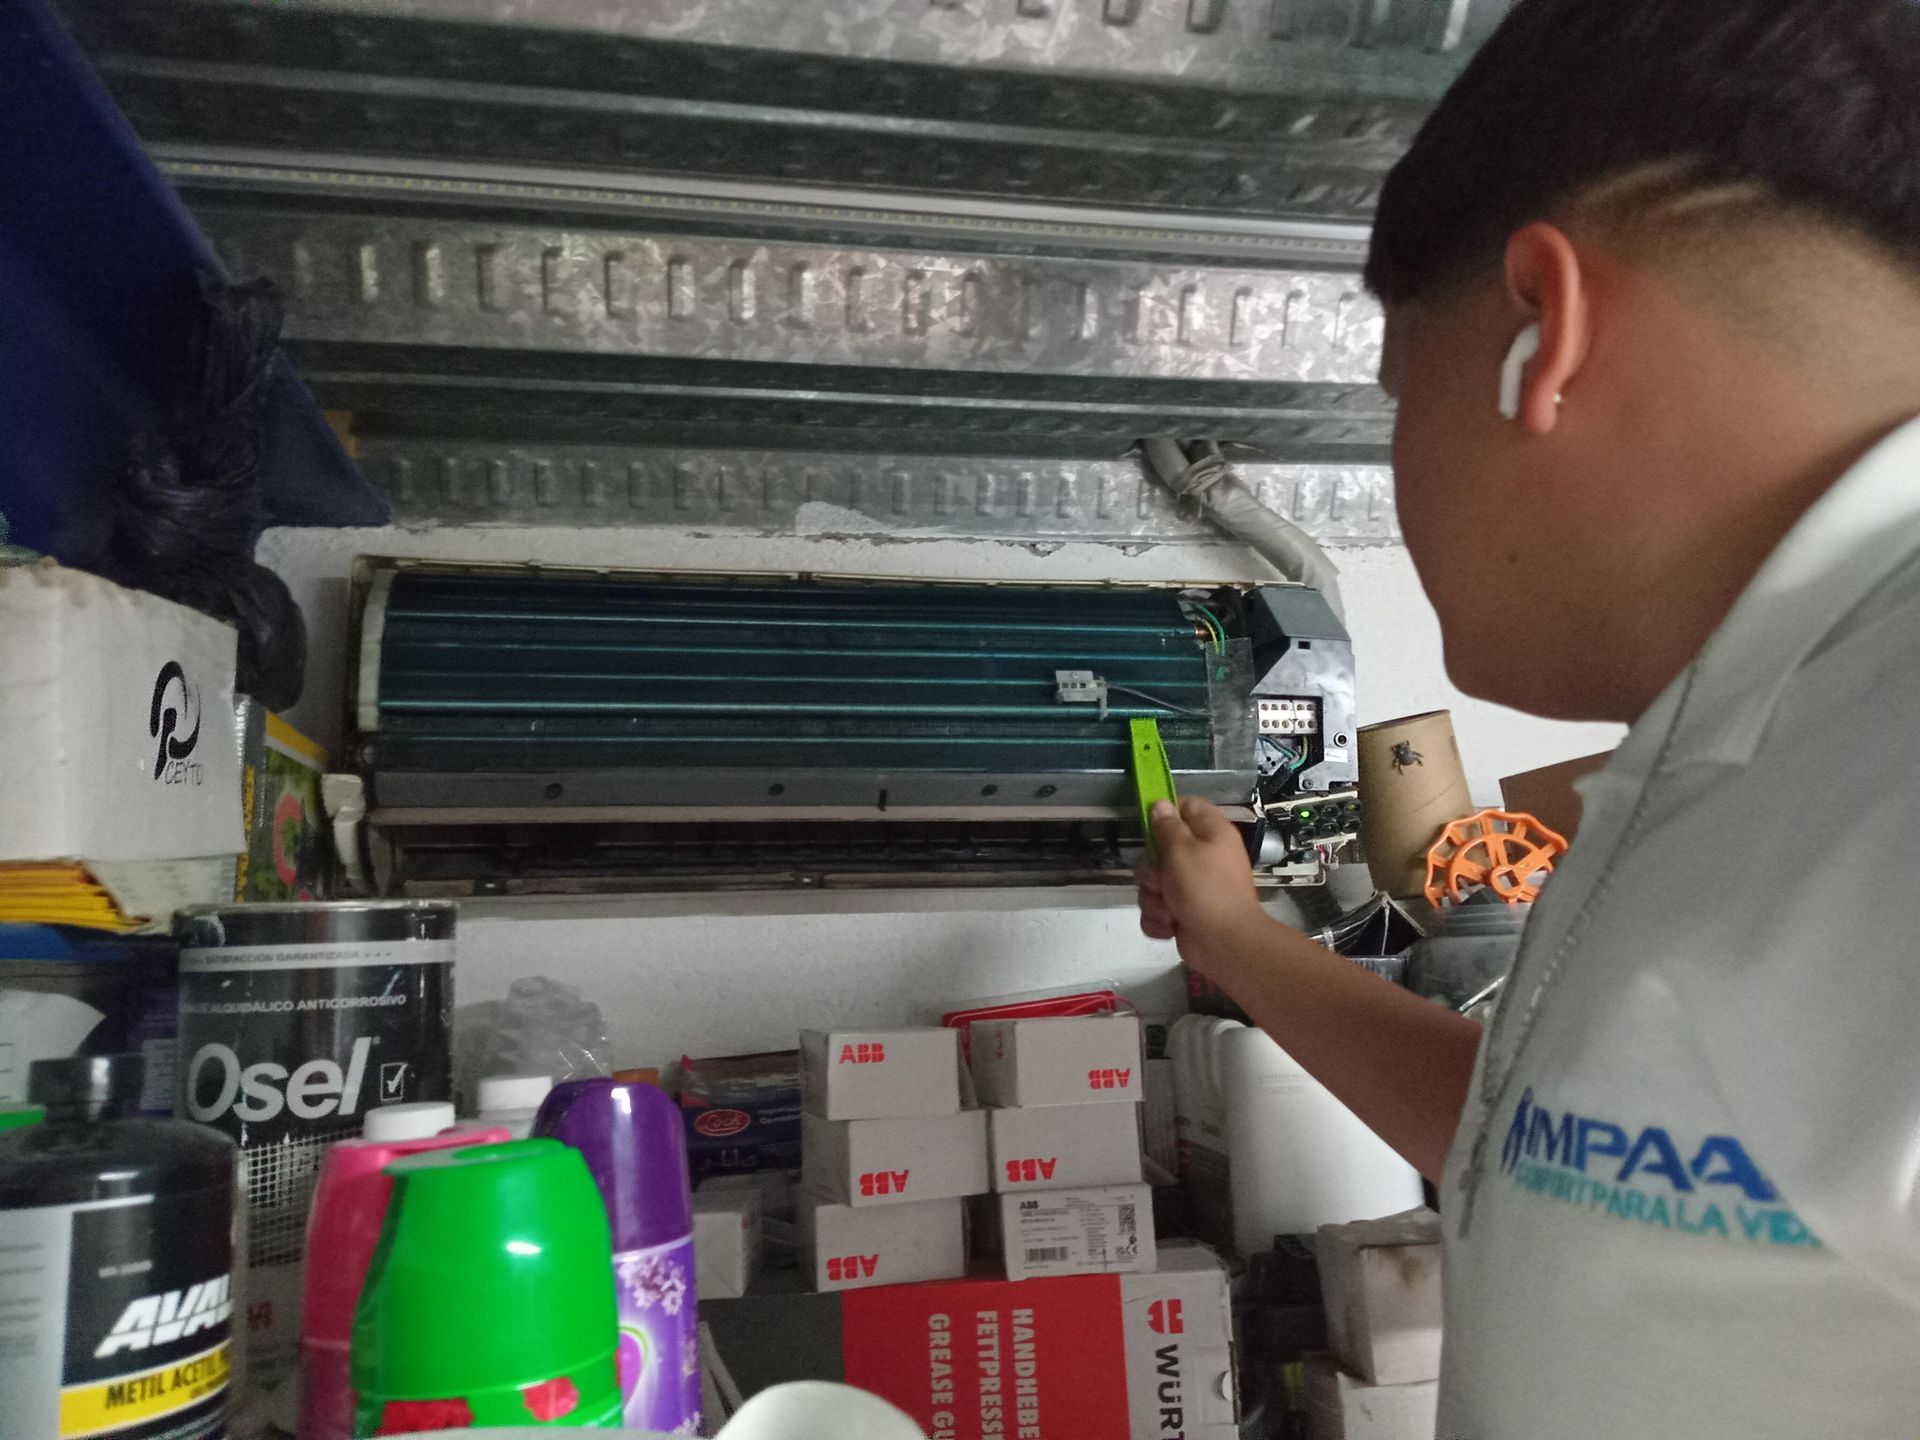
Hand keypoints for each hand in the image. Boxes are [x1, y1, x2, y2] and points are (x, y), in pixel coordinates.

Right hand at [1135, 797, 1268, 978]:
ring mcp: (1191, 886)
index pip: (1185, 806)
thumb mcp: (1181, 850)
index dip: (1165, 814)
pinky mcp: (1182, 911)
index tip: (1150, 828)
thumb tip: (1160, 804)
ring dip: (1153, 898)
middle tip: (1162, 880)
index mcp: (1210, 832)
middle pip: (1159, 849)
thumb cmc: (1205, 889)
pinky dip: (1159, 919)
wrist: (1225, 943)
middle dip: (1151, 870)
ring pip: (1154, 882)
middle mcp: (1202, 856)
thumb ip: (1166, 826)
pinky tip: (1170, 926)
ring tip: (1169, 910)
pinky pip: (1157, 908)